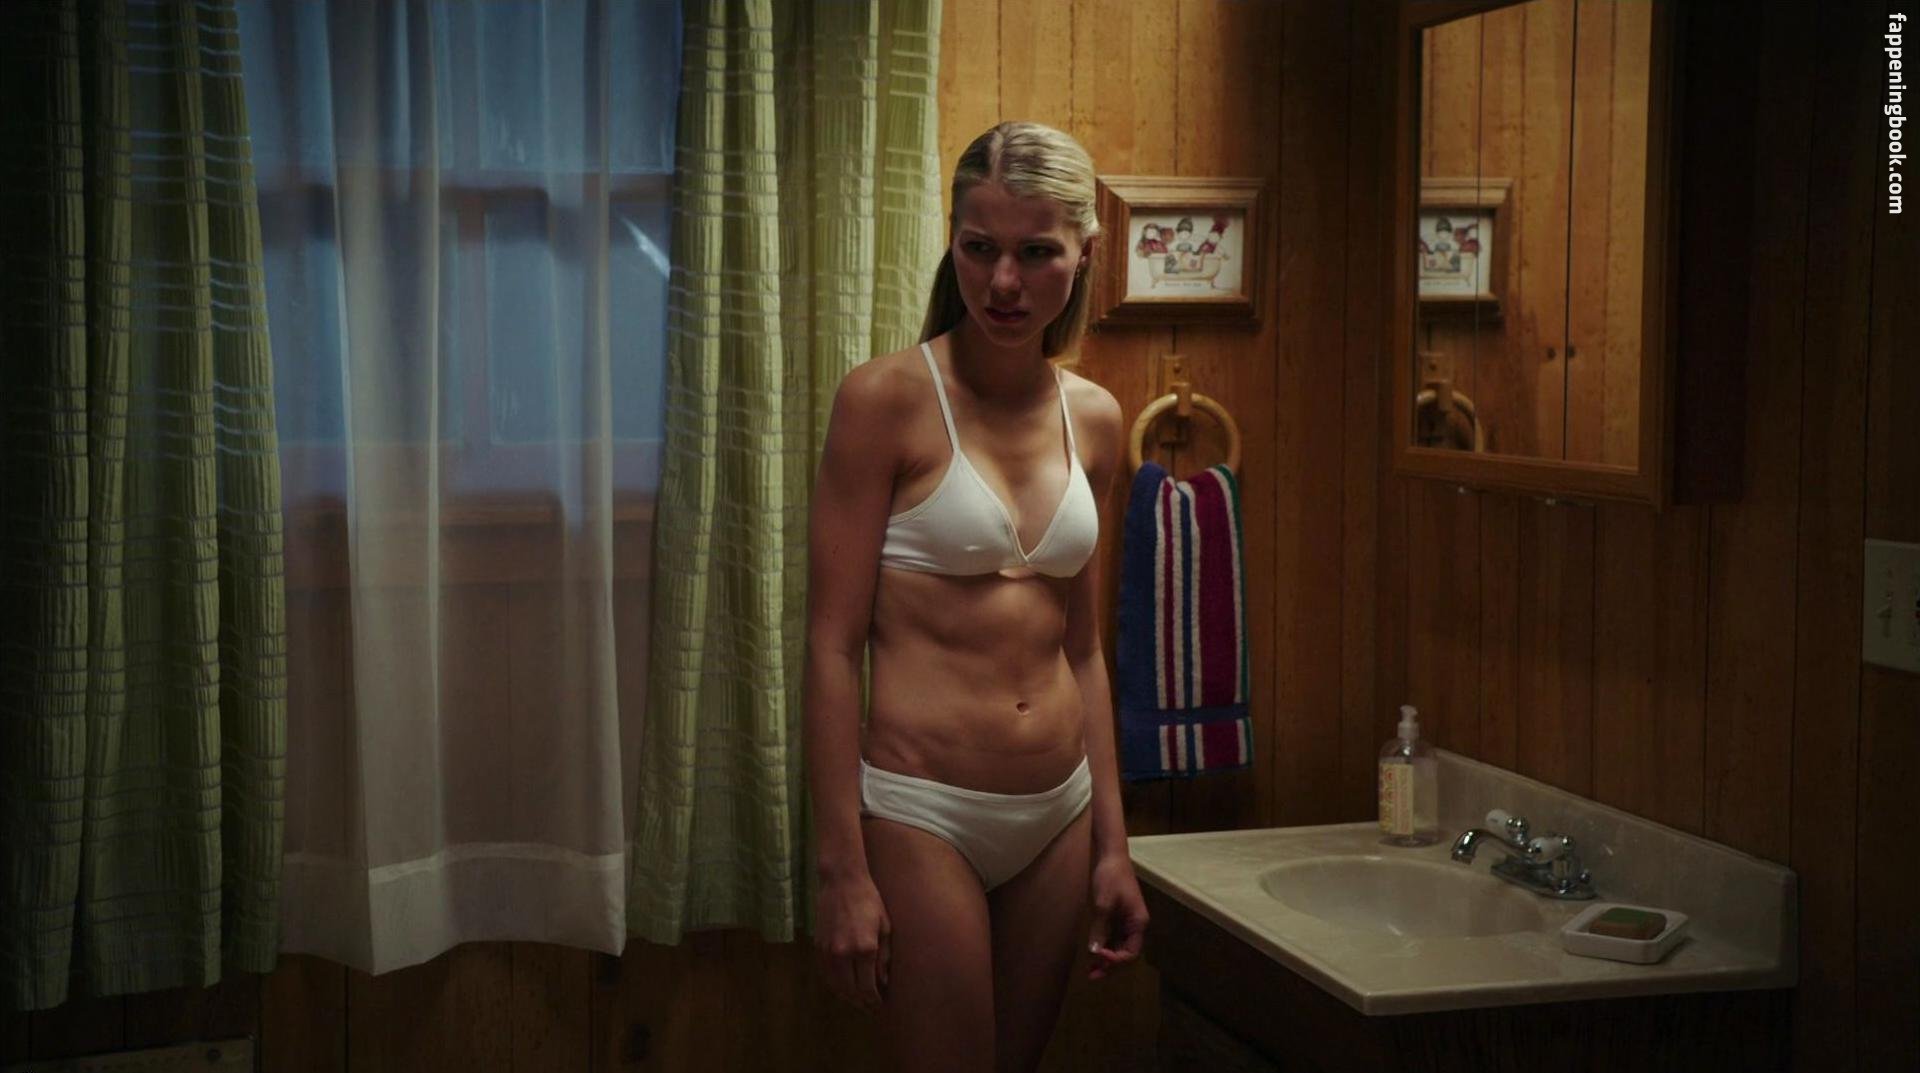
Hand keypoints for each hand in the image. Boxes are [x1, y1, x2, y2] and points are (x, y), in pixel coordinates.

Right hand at [814, 872, 891, 1011]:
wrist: (842, 882)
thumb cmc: (869, 901)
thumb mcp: (884, 927)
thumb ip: (884, 957)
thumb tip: (883, 982)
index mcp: (865, 948)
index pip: (868, 986)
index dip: (874, 999)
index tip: (880, 1004)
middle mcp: (845, 953)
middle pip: (851, 990)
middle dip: (862, 1002)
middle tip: (870, 1008)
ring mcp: (829, 951)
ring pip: (836, 985)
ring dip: (847, 996)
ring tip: (857, 1001)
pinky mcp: (819, 946)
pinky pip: (826, 974)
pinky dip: (834, 984)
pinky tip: (842, 987)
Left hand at [1086, 853, 1147, 980]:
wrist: (1111, 855)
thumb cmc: (1110, 877)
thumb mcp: (1103, 903)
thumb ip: (1100, 929)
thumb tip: (1094, 953)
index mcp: (1138, 923)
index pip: (1131, 953)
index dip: (1116, 960)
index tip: (1098, 957)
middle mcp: (1135, 925)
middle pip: (1126, 954)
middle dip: (1111, 966)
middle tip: (1092, 976)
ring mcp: (1126, 921)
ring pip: (1119, 948)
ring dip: (1106, 960)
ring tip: (1091, 971)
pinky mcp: (1117, 917)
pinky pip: (1113, 938)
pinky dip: (1104, 947)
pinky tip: (1093, 954)